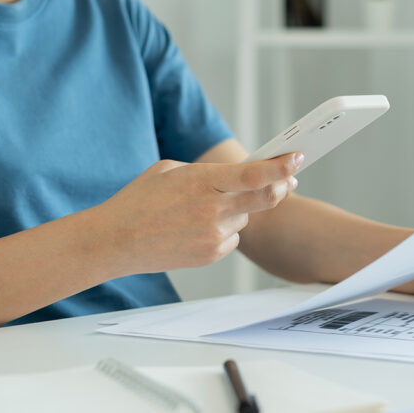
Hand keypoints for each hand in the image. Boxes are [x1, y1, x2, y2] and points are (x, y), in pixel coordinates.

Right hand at [89, 153, 302, 275]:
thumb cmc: (141, 198)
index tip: (297, 157)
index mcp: (203, 182)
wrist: (116, 241)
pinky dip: (223, 229)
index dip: (281, 166)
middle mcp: (214, 210)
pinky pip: (231, 237)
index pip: (256, 174)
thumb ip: (210, 172)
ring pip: (245, 217)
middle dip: (283, 186)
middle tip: (290, 179)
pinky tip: (196, 226)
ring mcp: (213, 236)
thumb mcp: (172, 170)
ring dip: (238, 209)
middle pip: (266, 198)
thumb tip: (242, 176)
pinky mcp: (211, 255)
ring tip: (202, 208)